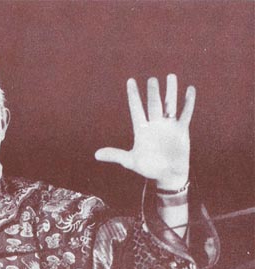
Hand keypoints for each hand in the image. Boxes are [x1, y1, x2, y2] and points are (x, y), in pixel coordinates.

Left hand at [95, 74, 194, 190]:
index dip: (133, 96)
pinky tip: (189, 90)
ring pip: (170, 104)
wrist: (168, 175)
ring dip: (171, 91)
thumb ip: (115, 155)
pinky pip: (185, 114)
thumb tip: (96, 155)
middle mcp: (155, 124)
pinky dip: (188, 103)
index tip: (130, 81)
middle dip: (153, 93)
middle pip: (153, 104)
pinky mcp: (181, 130)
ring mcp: (168, 126)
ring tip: (171, 76)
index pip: (136, 109)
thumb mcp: (131, 161)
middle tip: (152, 80)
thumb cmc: (149, 168)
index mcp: (142, 129)